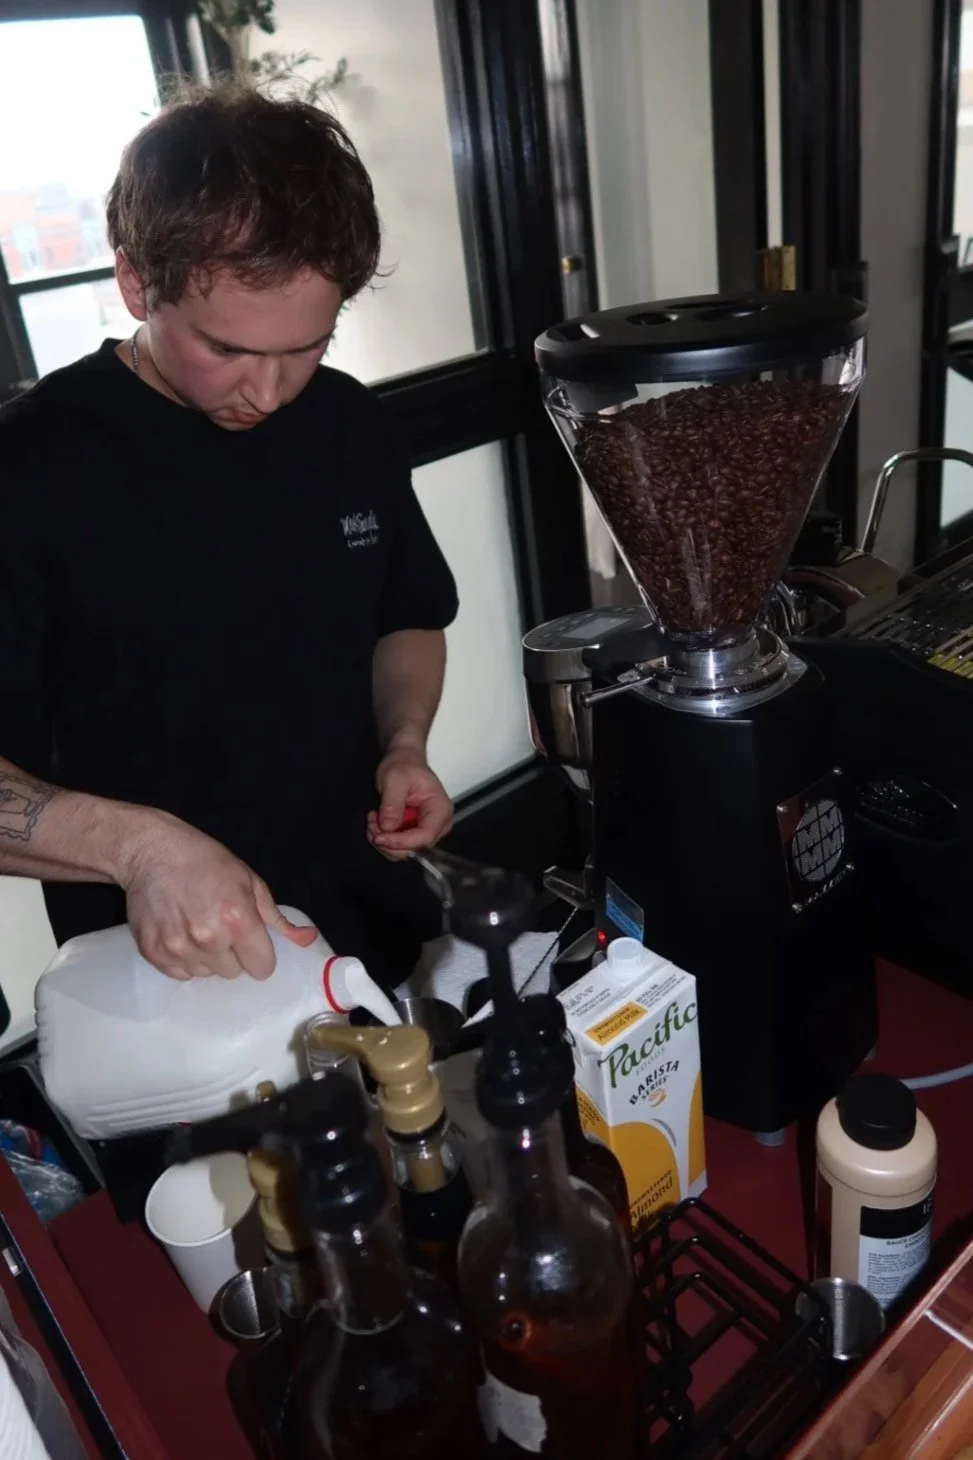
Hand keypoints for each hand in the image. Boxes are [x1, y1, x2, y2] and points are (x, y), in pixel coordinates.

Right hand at [119, 810, 316, 980]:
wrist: (152, 852)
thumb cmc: (206, 862)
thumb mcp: (250, 881)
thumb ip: (277, 918)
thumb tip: (308, 939)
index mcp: (238, 919)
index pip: (262, 967)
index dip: (259, 954)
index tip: (251, 941)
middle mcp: (209, 939)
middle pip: (233, 972)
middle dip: (232, 953)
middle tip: (218, 924)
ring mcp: (178, 948)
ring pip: (207, 974)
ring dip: (206, 956)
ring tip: (195, 925)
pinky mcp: (153, 953)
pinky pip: (181, 974)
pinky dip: (183, 958)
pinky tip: (179, 931)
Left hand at [367, 748, 452, 859]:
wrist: (403, 761)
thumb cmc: (404, 765)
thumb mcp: (395, 779)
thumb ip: (392, 804)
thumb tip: (387, 828)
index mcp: (440, 810)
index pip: (425, 836)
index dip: (401, 842)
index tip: (379, 837)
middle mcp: (437, 825)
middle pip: (414, 848)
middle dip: (389, 841)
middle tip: (372, 823)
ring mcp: (424, 830)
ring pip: (403, 850)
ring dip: (383, 840)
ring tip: (372, 819)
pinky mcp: (413, 833)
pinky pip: (397, 845)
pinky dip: (383, 837)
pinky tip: (376, 821)